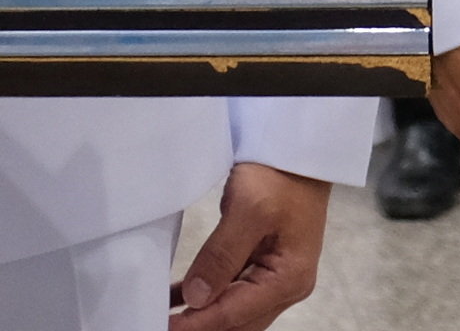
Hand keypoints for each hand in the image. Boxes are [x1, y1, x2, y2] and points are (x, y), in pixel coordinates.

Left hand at [172, 162, 328, 326]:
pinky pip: (232, 286)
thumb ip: (222, 256)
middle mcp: (286, 285)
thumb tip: (196, 299)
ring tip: (163, 315)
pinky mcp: (263, 260)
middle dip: (200, 324)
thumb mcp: (248, 210)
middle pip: (238, 319)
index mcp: (288, 279)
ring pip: (233, 307)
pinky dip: (206, 293)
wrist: (298, 146)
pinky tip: (177, 297)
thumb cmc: (279, 174)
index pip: (235, 313)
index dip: (197, 324)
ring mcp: (276, 274)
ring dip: (201, 312)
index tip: (165, 328)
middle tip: (161, 323)